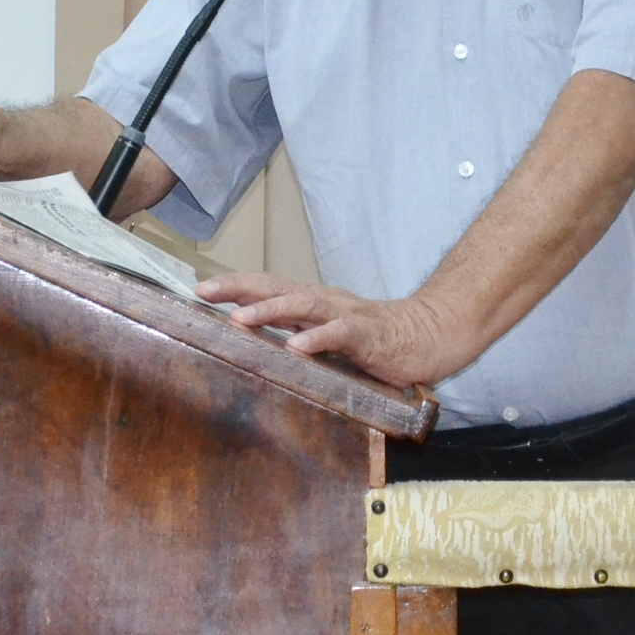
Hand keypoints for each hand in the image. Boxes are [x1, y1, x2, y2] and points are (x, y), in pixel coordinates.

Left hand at [196, 272, 470, 388]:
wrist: (433, 334)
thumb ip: (302, 336)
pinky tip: (295, 348)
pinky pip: (340, 335)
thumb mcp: (333, 337)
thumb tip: (261, 346)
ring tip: (239, 319)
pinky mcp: (370, 336)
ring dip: (270, 311)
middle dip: (239, 288)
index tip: (200, 289)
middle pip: (278, 287)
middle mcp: (326, 303)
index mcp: (316, 304)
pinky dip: (316, 340)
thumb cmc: (380, 340)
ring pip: (303, 306)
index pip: (270, 288)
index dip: (236, 286)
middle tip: (204, 291)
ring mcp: (347, 316)